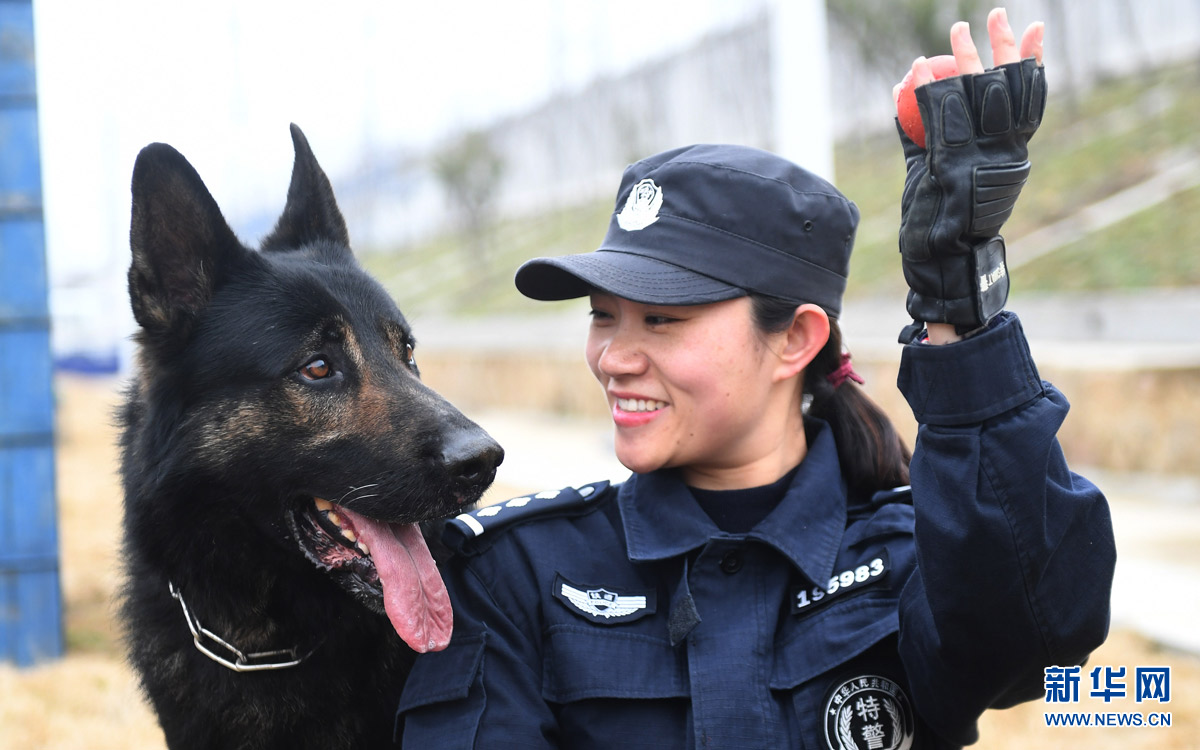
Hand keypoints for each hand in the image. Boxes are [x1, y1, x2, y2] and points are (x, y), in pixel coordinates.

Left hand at [894, 7, 1046, 343]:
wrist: (941, 264)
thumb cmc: (942, 225)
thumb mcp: (941, 175)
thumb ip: (930, 139)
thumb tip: (913, 99)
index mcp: (1012, 156)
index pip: (1028, 100)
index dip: (1032, 62)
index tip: (1035, 30)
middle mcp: (1003, 154)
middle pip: (1009, 88)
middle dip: (1003, 46)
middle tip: (995, 15)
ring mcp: (979, 160)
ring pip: (977, 97)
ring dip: (965, 58)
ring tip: (956, 31)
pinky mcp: (951, 167)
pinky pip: (938, 120)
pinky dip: (924, 91)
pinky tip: (914, 69)